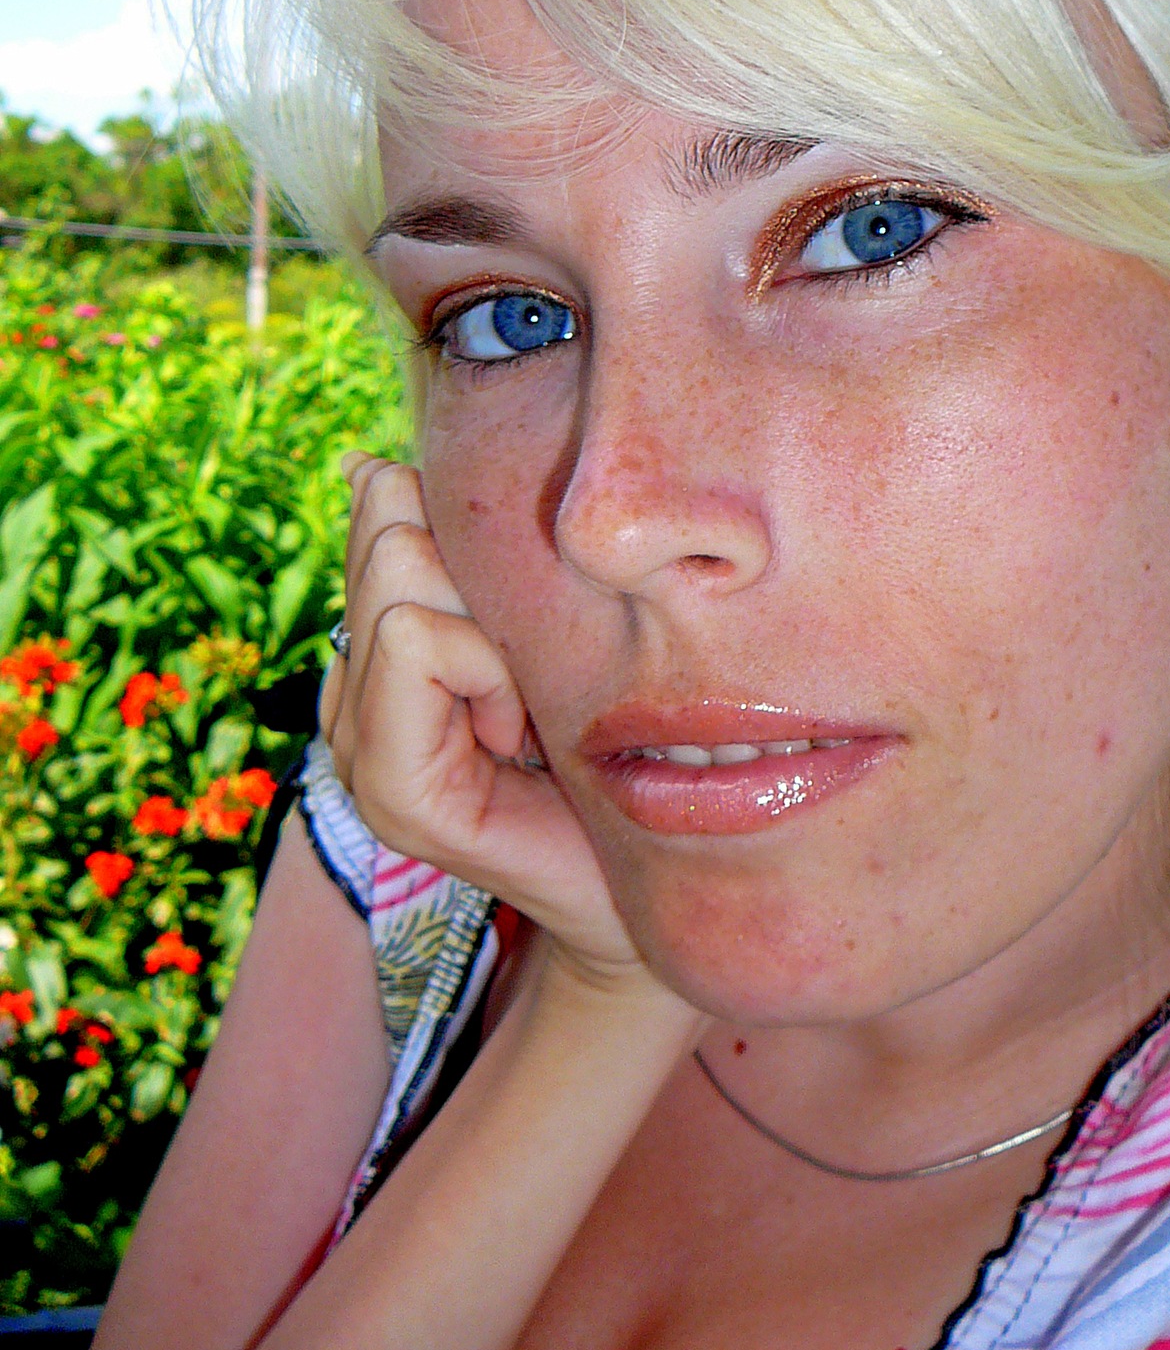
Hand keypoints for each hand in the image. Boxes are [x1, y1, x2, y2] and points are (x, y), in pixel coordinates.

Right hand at [321, 452, 642, 984]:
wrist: (644, 885)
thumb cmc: (605, 748)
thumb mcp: (532, 627)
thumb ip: (462, 559)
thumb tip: (365, 464)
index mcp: (374, 655)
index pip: (379, 511)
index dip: (464, 535)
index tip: (520, 619)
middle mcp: (346, 701)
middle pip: (388, 534)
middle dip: (475, 577)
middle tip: (524, 671)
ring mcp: (355, 751)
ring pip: (398, 579)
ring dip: (489, 630)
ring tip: (521, 709)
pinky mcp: (390, 790)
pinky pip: (416, 639)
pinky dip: (485, 668)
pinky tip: (516, 737)